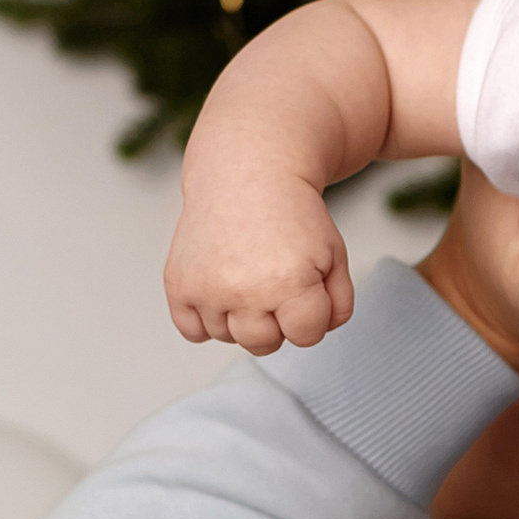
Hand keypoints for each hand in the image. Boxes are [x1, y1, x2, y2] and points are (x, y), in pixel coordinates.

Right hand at [164, 173, 353, 354]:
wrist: (247, 173)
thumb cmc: (291, 214)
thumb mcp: (334, 254)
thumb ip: (339, 304)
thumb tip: (319, 331)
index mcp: (289, 283)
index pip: (306, 337)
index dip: (310, 315)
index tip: (304, 286)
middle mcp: (244, 290)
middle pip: (264, 345)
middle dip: (275, 321)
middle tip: (274, 281)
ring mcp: (208, 289)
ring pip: (229, 338)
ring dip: (240, 317)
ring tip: (247, 277)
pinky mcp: (179, 284)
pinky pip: (193, 331)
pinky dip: (205, 319)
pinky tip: (220, 290)